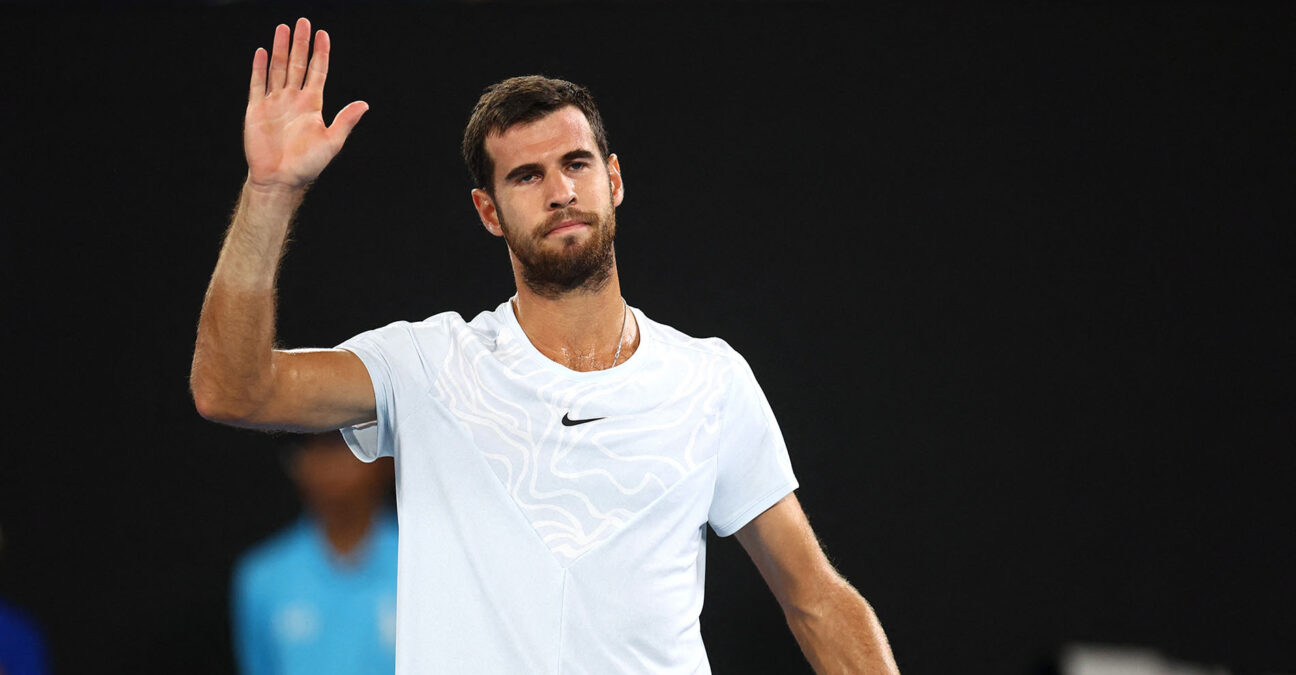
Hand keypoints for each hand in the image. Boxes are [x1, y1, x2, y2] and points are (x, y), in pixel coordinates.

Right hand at [244, 18, 367, 189]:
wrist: (279, 180)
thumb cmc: (307, 165)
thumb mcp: (332, 142)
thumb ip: (346, 120)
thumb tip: (365, 104)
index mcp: (312, 105)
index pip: (318, 72)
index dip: (321, 53)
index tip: (323, 34)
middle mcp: (293, 100)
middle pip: (298, 64)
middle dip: (300, 43)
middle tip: (303, 21)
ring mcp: (275, 103)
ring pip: (278, 69)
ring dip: (280, 49)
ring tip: (282, 29)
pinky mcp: (256, 110)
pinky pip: (257, 84)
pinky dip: (259, 68)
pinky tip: (261, 52)